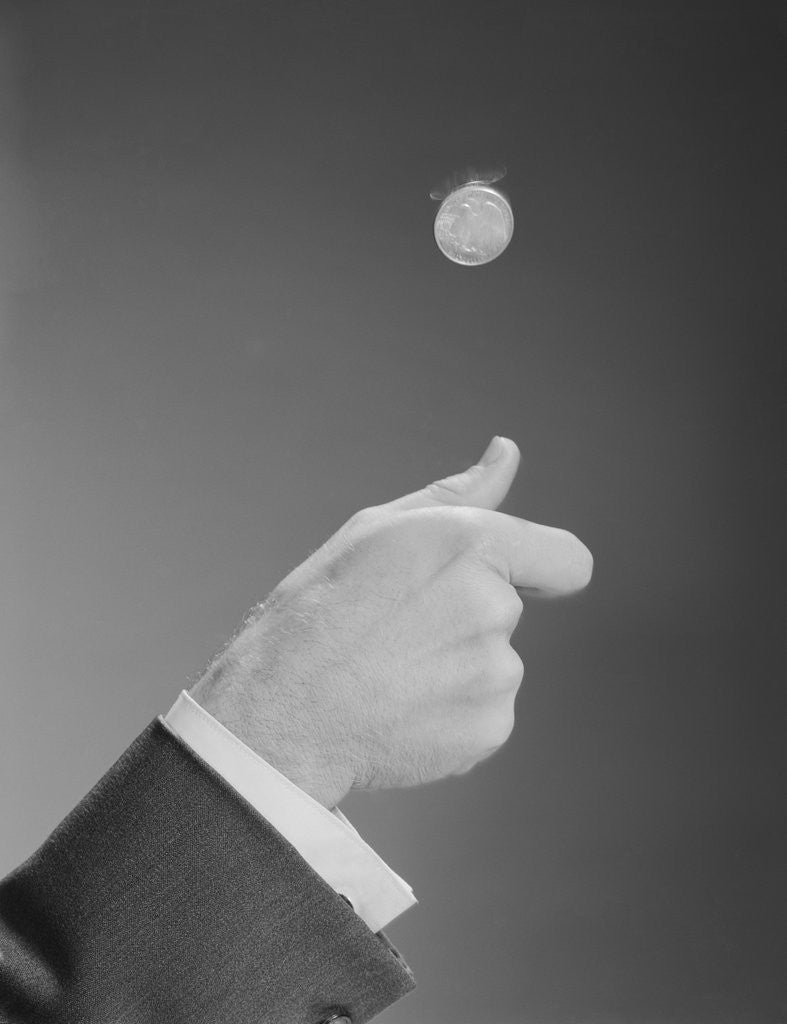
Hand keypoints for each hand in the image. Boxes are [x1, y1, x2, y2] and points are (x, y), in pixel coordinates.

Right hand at [190, 437, 592, 807]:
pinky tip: (399, 712)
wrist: (280, 713)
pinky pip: (484, 715)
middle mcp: (494, 607)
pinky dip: (451, 717)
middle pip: (506, 612)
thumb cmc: (317, 611)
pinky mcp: (491, 729)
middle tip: (395, 634)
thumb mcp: (376, 532)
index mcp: (471, 545)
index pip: (566, 559)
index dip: (546, 570)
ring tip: (390, 677)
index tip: (526, 582)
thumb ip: (458, 494)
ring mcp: (496, 674)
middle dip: (464, 619)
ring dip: (455, 670)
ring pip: (493, 665)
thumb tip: (506, 453)